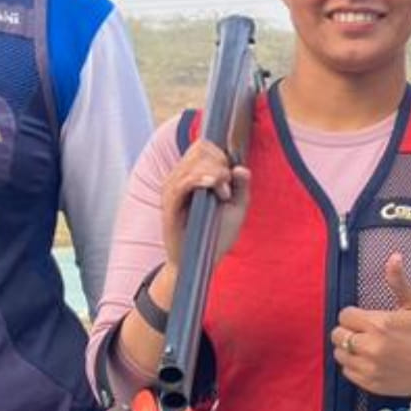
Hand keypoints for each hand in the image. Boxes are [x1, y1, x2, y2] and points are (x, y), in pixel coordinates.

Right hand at [160, 140, 251, 267]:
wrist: (199, 263)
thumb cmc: (216, 236)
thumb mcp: (236, 208)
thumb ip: (241, 186)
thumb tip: (241, 168)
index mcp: (191, 176)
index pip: (203, 147)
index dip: (221, 155)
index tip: (230, 178)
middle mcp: (178, 179)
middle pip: (200, 150)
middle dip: (221, 164)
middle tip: (226, 191)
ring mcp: (171, 190)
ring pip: (193, 163)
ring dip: (216, 174)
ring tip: (222, 195)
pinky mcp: (169, 205)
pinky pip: (182, 182)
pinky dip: (200, 179)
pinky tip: (214, 184)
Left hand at [331, 254, 410, 396]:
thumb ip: (398, 281)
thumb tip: (394, 258)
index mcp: (379, 324)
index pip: (345, 316)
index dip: (353, 315)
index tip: (363, 317)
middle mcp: (371, 347)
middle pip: (337, 335)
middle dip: (348, 330)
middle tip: (363, 332)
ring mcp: (370, 367)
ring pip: (340, 354)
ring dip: (349, 349)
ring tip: (365, 346)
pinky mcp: (371, 383)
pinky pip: (348, 372)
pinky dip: (354, 366)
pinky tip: (369, 360)